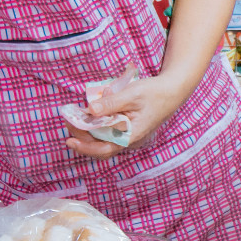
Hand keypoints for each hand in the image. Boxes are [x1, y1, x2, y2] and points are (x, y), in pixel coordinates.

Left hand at [66, 71, 196, 158]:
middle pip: (99, 146)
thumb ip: (111, 103)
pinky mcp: (127, 129)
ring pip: (102, 140)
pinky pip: (108, 132)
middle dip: (81, 136)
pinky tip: (90, 115)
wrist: (172, 91)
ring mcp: (127, 136)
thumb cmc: (154, 93)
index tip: (69, 140)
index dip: (85, 147)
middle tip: (68, 119)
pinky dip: (96, 126)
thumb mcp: (131, 94)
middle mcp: (128, 140)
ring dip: (87, 131)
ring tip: (75, 117)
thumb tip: (90, 110)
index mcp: (131, 136)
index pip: (103, 149)